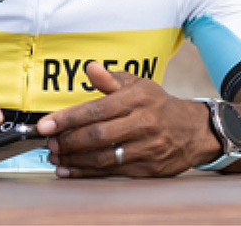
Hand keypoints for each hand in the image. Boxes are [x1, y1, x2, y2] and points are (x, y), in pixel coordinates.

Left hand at [36, 61, 212, 177]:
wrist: (195, 130)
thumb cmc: (159, 105)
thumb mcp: (138, 85)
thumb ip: (110, 79)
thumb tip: (89, 68)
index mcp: (138, 99)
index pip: (96, 109)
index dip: (67, 118)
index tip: (45, 124)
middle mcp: (144, 123)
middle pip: (98, 135)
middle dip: (68, 141)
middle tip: (48, 142)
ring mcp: (148, 148)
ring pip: (104, 157)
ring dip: (74, 159)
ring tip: (55, 156)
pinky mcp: (150, 168)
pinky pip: (113, 173)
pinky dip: (88, 173)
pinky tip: (71, 169)